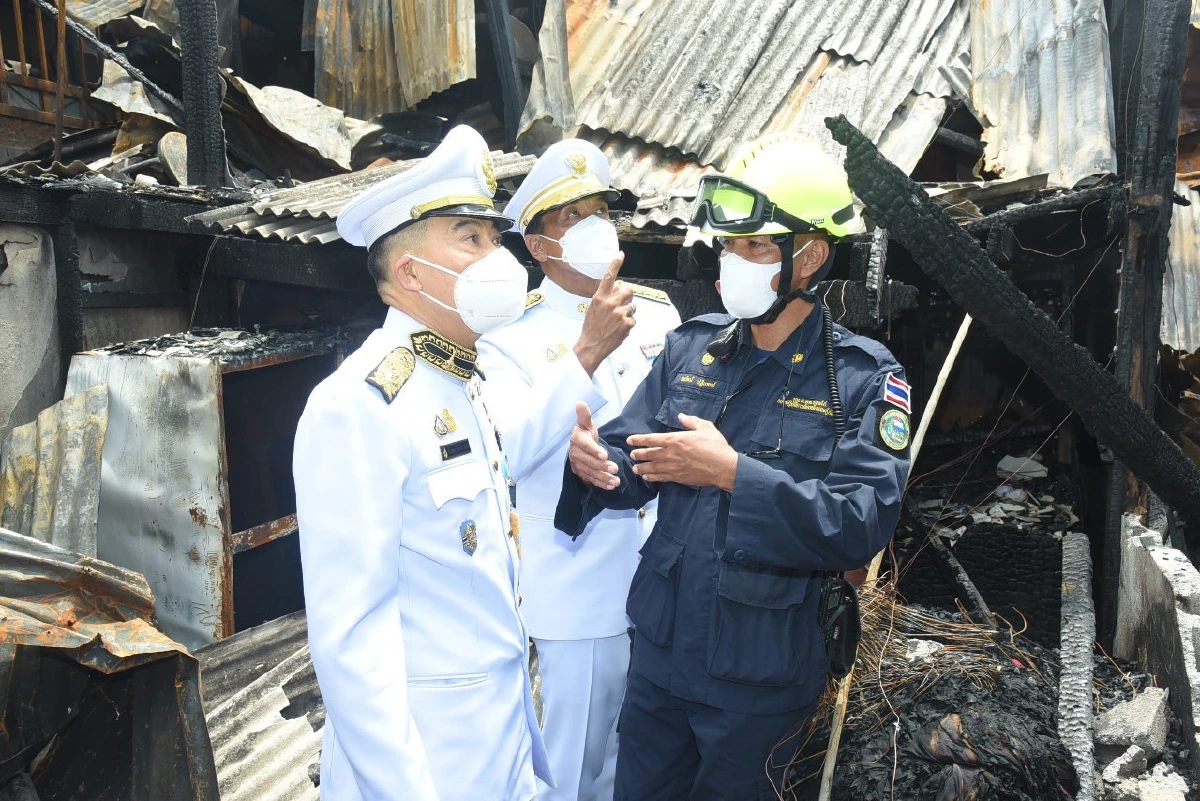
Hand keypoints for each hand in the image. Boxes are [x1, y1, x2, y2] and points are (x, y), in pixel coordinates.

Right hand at [569, 402, 619, 489]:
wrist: (579, 445)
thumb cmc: (585, 433)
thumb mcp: (586, 423)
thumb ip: (584, 415)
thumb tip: (580, 403)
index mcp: (577, 439)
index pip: (585, 445)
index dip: (594, 450)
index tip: (605, 454)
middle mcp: (575, 454)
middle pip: (588, 462)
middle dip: (602, 466)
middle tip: (616, 469)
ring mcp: (578, 465)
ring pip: (591, 473)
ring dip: (603, 477)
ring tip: (616, 481)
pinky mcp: (581, 474)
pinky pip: (591, 479)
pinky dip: (601, 484)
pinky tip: (611, 486)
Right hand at [574, 255, 634, 375]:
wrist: (591, 346)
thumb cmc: (591, 327)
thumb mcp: (594, 308)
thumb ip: (606, 297)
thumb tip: (618, 288)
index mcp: (600, 297)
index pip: (608, 277)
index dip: (615, 264)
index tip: (621, 254)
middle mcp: (611, 303)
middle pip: (629, 290)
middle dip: (628, 295)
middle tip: (622, 303)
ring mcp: (620, 313)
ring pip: (632, 306)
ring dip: (628, 312)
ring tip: (617, 321)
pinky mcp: (627, 324)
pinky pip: (633, 319)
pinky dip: (628, 325)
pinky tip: (619, 330)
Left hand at [628, 414, 738, 491]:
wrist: (723, 467)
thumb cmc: (716, 446)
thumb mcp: (705, 427)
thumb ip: (691, 421)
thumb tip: (681, 416)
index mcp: (675, 439)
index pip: (651, 439)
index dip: (639, 439)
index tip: (629, 440)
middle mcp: (670, 454)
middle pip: (649, 454)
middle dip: (638, 454)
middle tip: (632, 455)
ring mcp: (673, 467)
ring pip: (652, 468)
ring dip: (642, 468)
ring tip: (635, 468)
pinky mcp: (678, 477)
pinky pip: (661, 477)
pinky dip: (652, 478)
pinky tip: (647, 478)